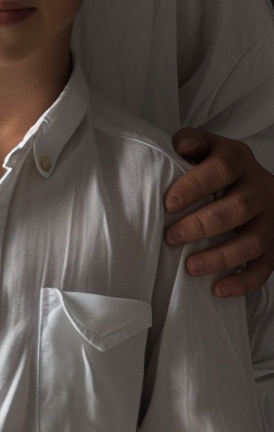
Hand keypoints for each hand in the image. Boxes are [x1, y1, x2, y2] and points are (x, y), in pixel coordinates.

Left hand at [165, 129, 273, 296]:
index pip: (221, 169)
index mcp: (239, 159)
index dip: (194, 186)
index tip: (168, 204)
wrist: (250, 180)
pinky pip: (265, 268)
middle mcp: (260, 187)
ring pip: (254, 242)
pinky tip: (218, 289)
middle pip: (237, 209)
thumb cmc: (215, 165)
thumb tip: (182, 147)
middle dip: (201, 226)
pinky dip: (243, 282)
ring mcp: (271, 218)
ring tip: (190, 267)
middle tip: (171, 238)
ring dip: (221, 257)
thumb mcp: (206, 147)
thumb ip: (191, 142)